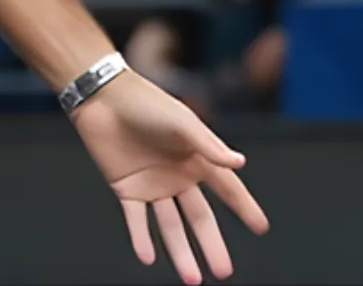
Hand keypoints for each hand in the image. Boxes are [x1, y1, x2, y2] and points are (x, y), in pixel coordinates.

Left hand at [73, 70, 268, 282]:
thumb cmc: (144, 102)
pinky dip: (141, 238)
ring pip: (170, 225)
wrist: (101, 95)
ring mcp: (151, 184)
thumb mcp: (180, 122)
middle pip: (199, 216)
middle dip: (211, 244)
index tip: (261, 227)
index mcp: (195, 158)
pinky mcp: (126, 187)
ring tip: (192, 278)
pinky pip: (136, 219)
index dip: (243, 206)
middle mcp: (176, 175)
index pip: (226, 188)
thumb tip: (240, 163)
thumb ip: (209, 145)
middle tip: (224, 272)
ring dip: (179, 251)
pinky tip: (148, 257)